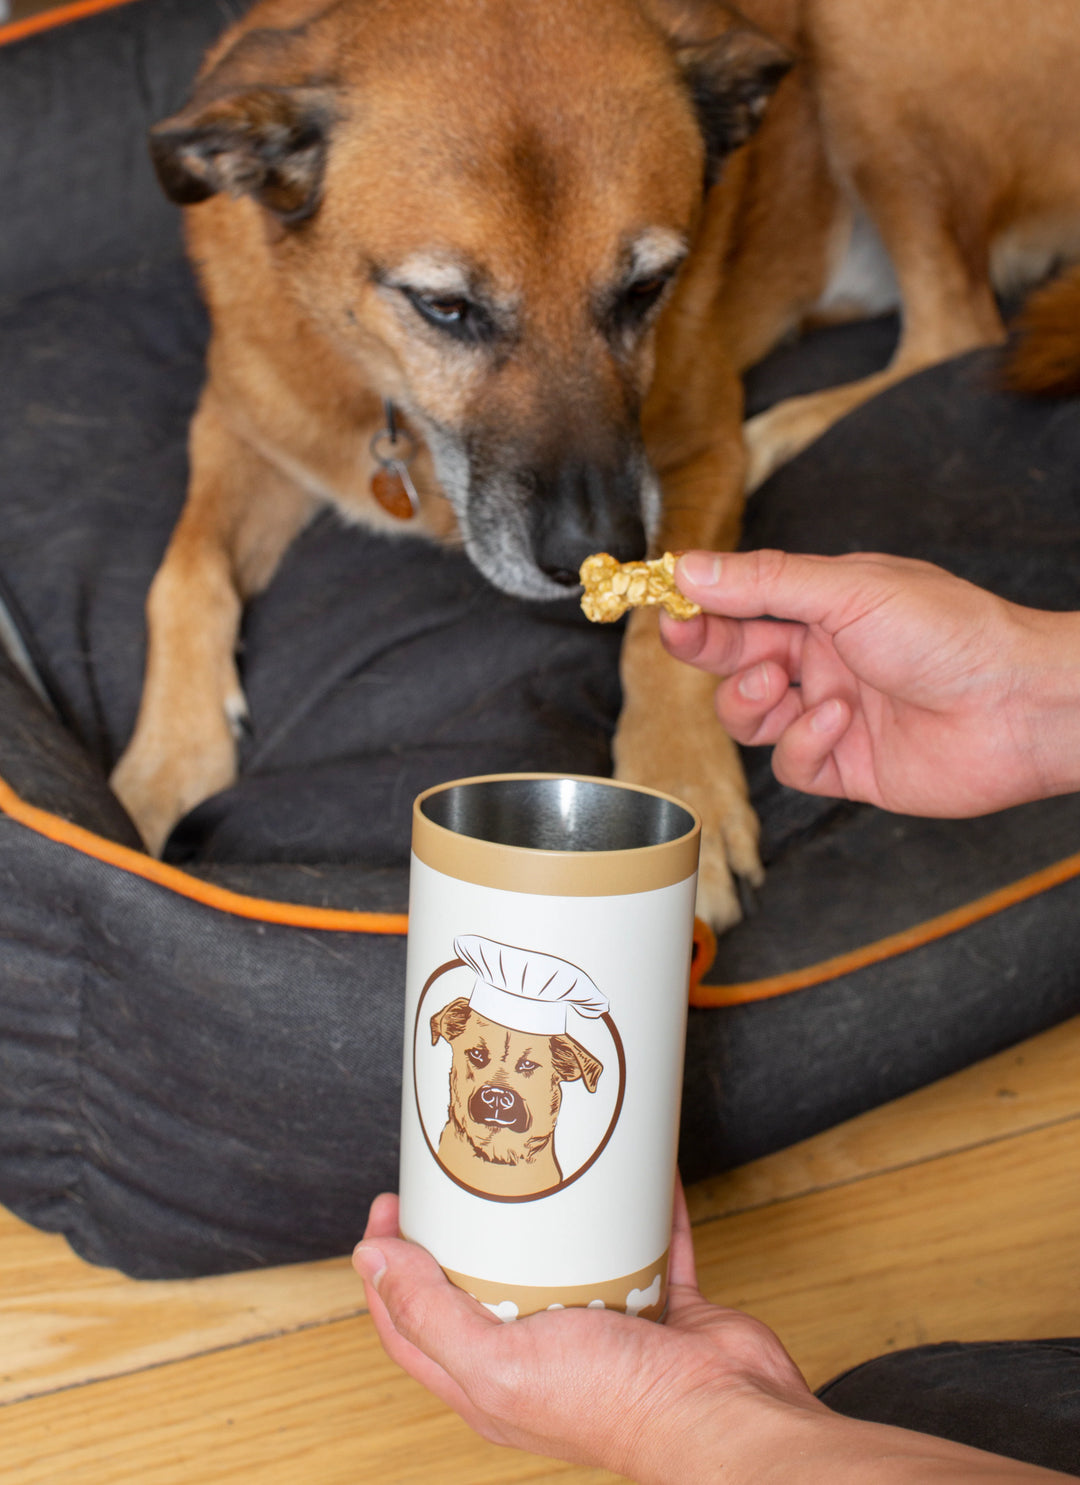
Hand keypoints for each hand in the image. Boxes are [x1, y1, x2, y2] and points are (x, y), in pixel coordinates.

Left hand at [353, 1178, 815, 1482]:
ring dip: (549, 1221)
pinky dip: (635, 1211)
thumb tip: (371, 1262)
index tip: (388, 1210)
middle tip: (453, 1179)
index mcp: (492, 1381)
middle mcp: (540, 1358)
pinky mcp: (657, 1306)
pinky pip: (640, 1247)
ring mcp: (601, 1331)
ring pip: (562, 1263)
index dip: (387, 1270)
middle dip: (462, 1234)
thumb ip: (432, 1315)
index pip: (412, 1324)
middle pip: (483, 1287)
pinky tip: (629, 1178)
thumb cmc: (618, 1403)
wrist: (724, 1414)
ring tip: (534, 1170)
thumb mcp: (502, 1363)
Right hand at [660, 549, 1079, 816]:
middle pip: (735, 659)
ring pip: (751, 717)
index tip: (664, 603)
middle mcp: (824, 659)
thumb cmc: (951, 632)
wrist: (1016, 706)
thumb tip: (690, 568)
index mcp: (826, 607)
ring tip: (783, 687)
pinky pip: (790, 763)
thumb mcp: (848, 589)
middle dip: (708, 650)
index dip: (700, 605)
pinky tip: (839, 722)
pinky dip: (804, 743)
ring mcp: (831, 714)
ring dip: (753, 701)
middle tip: (685, 638)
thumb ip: (764, 582)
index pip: (743, 603)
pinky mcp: (845, 767)